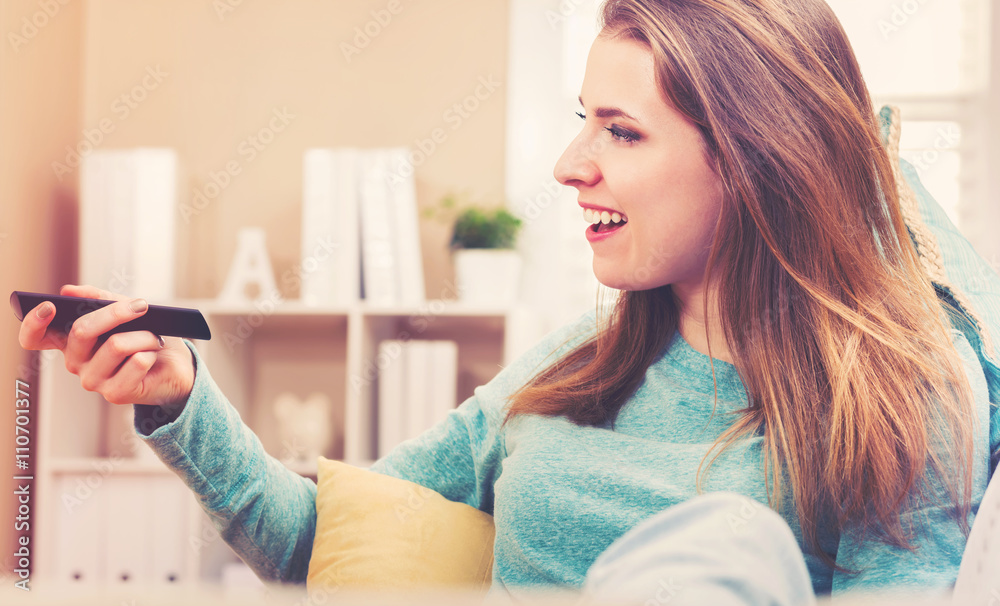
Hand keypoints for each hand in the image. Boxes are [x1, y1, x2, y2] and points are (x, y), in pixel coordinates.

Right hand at [18, 284, 195, 407]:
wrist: (179, 367)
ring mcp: (93, 380)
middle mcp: (76, 362)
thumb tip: (68, 290)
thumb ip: (100, 299)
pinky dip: (152, 353)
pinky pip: (136, 362)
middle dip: (116, 312)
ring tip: (155, 339)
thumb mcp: (127, 312)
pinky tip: (154, 357)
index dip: (33, 323)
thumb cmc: (150, 338)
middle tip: (142, 306)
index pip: (34, 338)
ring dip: (144, 336)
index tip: (49, 306)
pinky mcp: (115, 394)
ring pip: (116, 345)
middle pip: (82, 330)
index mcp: (71, 341)